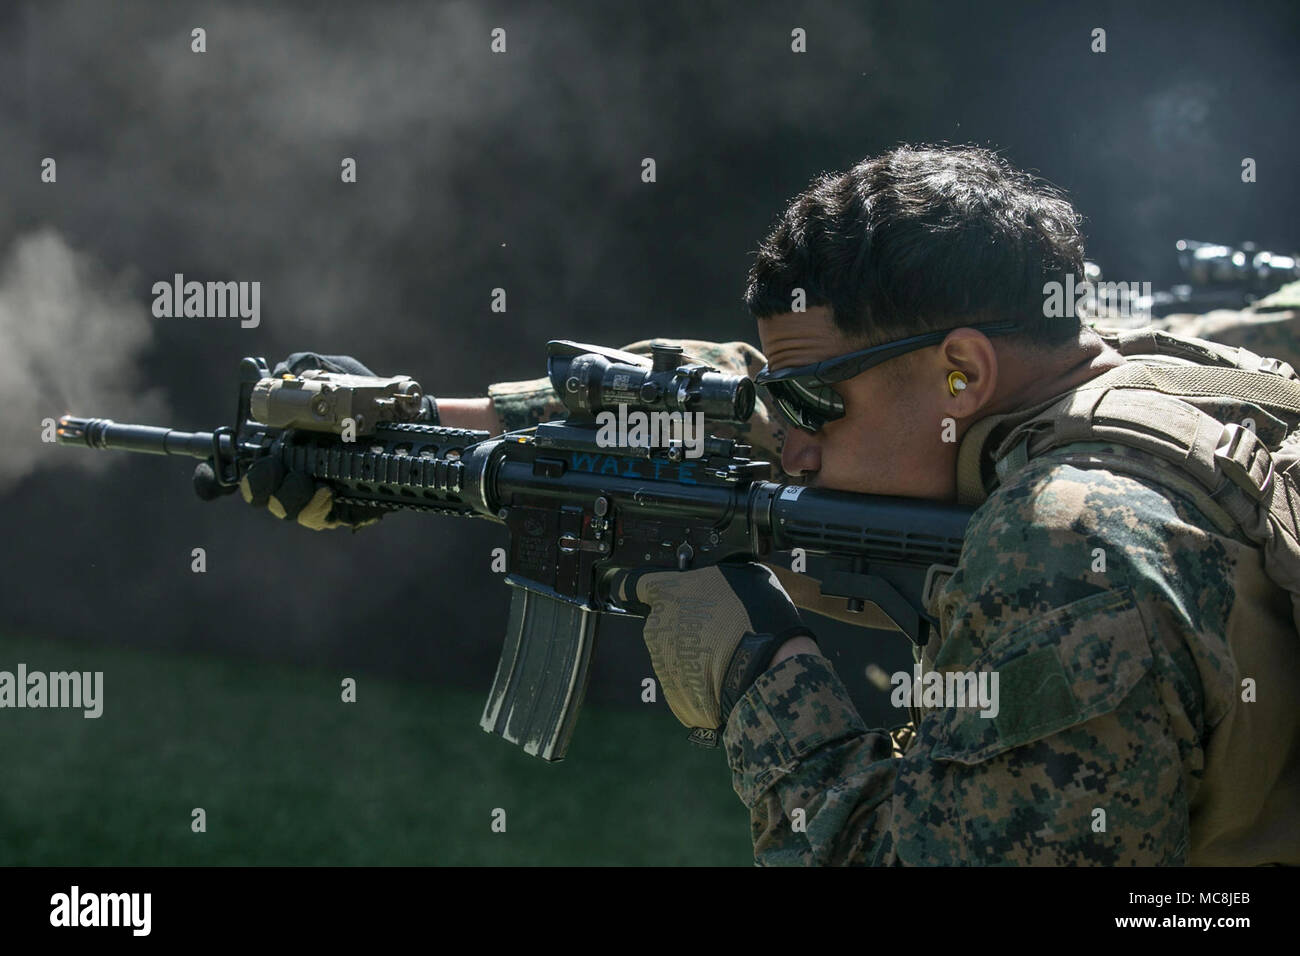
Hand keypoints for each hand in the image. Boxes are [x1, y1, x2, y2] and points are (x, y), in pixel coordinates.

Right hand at [191, 351, 396, 529]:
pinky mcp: (344, 508)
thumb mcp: (333, 371)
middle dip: (259, 483)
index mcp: (279, 443)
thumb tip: (276, 373)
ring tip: (309, 479)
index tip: (208, 471)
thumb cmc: (366, 395)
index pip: (237, 465)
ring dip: (289, 496)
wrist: (411, 417)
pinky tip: (326, 492)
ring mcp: (316, 492)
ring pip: (285, 509)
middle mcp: (292, 470)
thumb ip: (303, 368)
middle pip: (257, 492)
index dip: (210, 475)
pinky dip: (318, 508)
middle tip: (274, 465)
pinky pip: (320, 518)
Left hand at [618, 562, 817, 731]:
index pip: (635, 585)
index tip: (650, 594)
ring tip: (730, 656)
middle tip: (719, 630)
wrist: (762, 671)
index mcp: (667, 593)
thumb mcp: (742, 576)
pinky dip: (704, 684)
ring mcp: (662, 664)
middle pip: (664, 624)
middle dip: (687, 627)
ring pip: (676, 656)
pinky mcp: (675, 695)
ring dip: (698, 656)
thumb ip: (715, 580)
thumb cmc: (754, 619)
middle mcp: (657, 628)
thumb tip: (716, 583)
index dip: (646, 590)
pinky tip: (728, 678)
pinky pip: (688, 686)